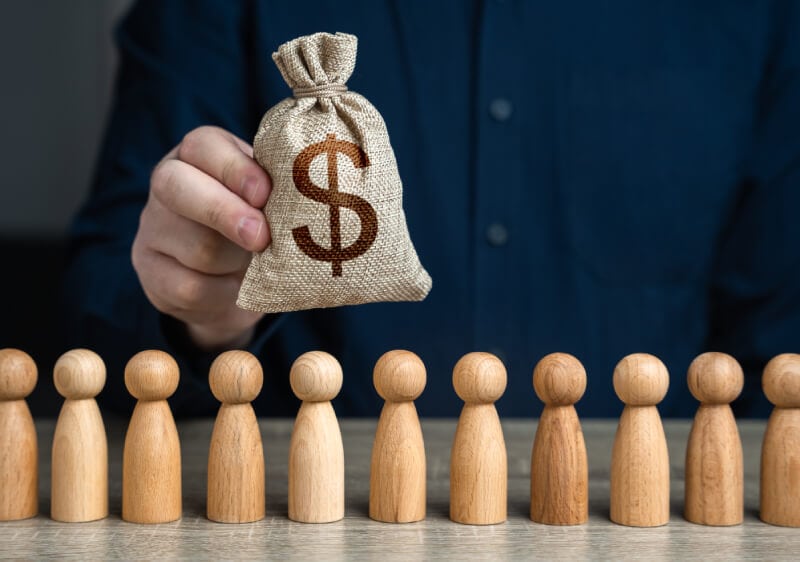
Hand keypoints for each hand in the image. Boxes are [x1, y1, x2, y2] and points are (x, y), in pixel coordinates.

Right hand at [132, 126, 270, 349]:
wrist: (230, 282)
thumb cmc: (258, 224)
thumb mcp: (268, 200)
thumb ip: (277, 190)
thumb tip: (305, 197)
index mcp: (198, 154)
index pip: (203, 146)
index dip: (234, 169)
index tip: (265, 194)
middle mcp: (166, 183)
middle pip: (177, 187)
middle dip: (224, 212)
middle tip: (262, 237)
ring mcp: (152, 228)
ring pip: (194, 246)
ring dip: (235, 260)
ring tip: (257, 263)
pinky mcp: (151, 271)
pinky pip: (190, 286)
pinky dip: (224, 291)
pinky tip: (237, 287)